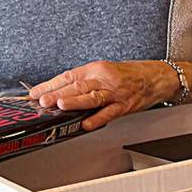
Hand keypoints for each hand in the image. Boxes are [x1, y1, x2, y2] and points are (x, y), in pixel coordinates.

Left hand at [28, 61, 181, 130]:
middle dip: (58, 93)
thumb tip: (58, 92)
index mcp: (97, 68)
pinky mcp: (125, 105)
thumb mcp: (104, 72)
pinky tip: (86, 123)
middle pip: (78, 85)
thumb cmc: (130, 75)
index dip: (50, 84)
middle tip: (42, 100)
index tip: (35, 93)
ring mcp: (115, 93)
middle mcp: (105, 78)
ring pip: (92, 97)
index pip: (69, 76)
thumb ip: (84, 82)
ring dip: (75, 102)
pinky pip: (110, 112)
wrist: (157, 77)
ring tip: (60, 106)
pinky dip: (98, 118)